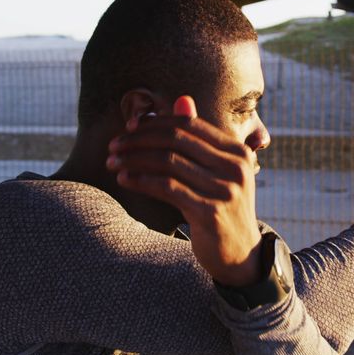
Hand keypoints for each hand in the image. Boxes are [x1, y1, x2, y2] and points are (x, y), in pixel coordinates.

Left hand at [107, 96, 262, 286]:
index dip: (155, 123)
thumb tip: (182, 99)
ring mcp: (225, 190)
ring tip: (113, 162)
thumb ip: (199, 138)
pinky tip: (125, 179)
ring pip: (169, 162)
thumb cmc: (221, 208)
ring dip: (134, 159)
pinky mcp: (211, 213)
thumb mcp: (215, 171)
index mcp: (238, 152)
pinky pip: (168, 188)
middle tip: (114, 145)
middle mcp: (235, 168)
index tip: (128, 128)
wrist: (240, 255)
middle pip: (177, 140)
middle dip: (139, 139)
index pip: (189, 125)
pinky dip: (142, 180)